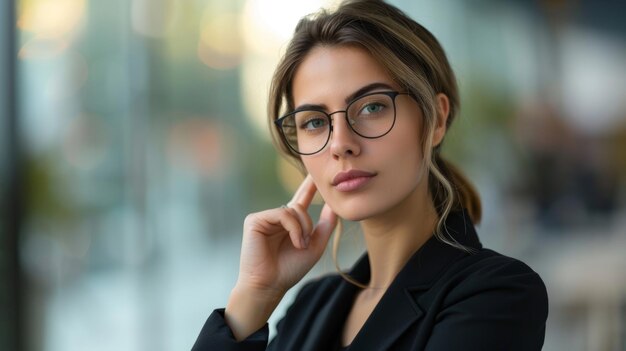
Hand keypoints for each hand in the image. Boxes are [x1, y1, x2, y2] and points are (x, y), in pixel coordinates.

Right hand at [237, 174, 336, 294]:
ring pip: (293, 209)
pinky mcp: (255, 220)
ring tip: (300, 245)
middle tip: (306, 242)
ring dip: (302, 228)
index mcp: (290, 223)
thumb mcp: (315, 246)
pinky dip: (293, 227)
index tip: (318, 172)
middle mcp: (277, 217)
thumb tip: (335, 206)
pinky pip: (282, 213)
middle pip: (300, 204)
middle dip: (308, 223)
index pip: (302, 198)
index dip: (309, 185)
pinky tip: (295, 241)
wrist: (270, 284)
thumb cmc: (290, 269)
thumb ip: (325, 225)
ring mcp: (265, 218)